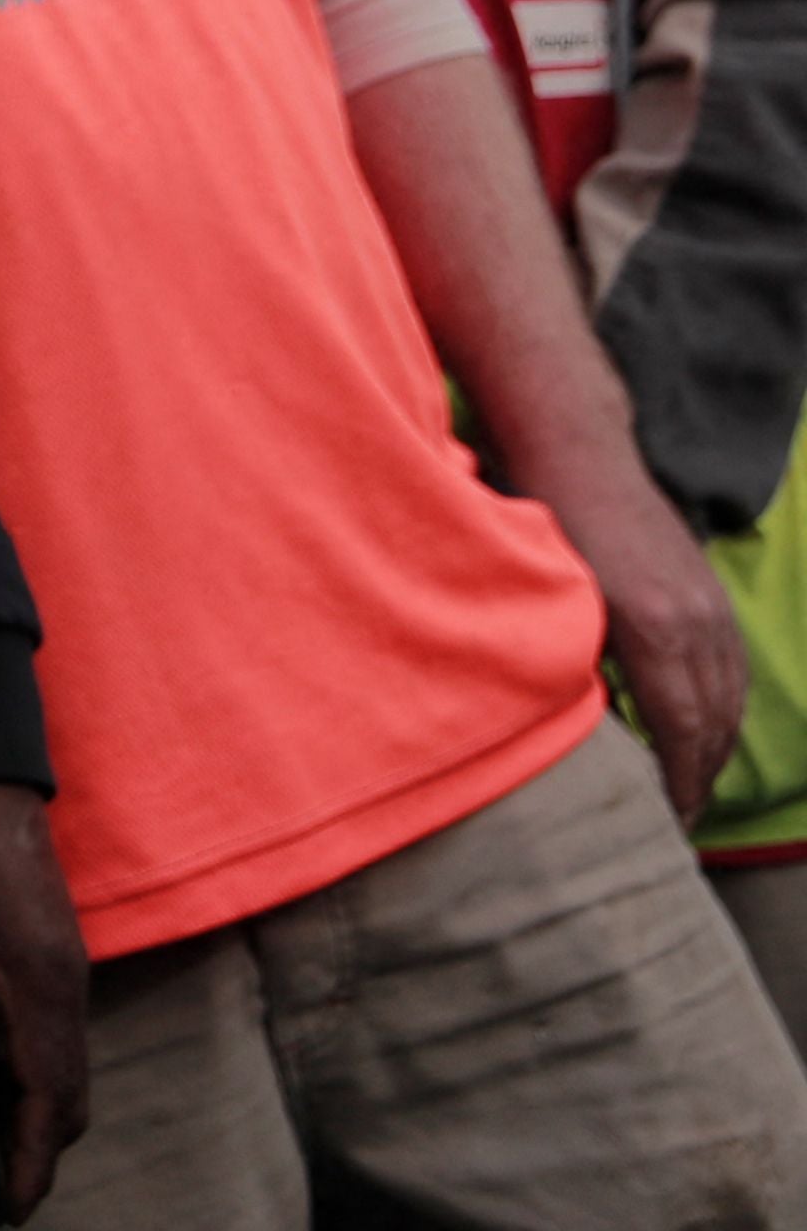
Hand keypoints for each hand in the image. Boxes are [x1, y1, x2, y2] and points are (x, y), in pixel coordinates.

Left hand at [0, 782, 89, 1220]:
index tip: (7, 1205)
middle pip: (62, 1095)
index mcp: (39, 987)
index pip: (51, 1099)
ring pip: (52, 1066)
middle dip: (23, 1145)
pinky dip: (10, 1069)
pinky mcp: (38, 956)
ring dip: (15, 1108)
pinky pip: (37, 1034)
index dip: (32, 1159)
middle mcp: (61, 989)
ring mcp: (55, 972)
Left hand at [540, 447, 750, 816]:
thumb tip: (584, 733)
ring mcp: (711, 606)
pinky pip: (732, 669)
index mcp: (653, 631)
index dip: (680, 784)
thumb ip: (570, 665)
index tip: (668, 822)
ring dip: (716, 748)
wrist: (580, 455)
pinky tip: (704, 732)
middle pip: (716, 724)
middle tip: (676, 821)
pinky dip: (723, 708)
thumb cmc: (544, 530)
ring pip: (731, 699)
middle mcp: (696, 622)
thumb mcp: (551, 603)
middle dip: (701, 778)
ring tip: (691, 788)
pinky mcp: (712, 594)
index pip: (684, 731)